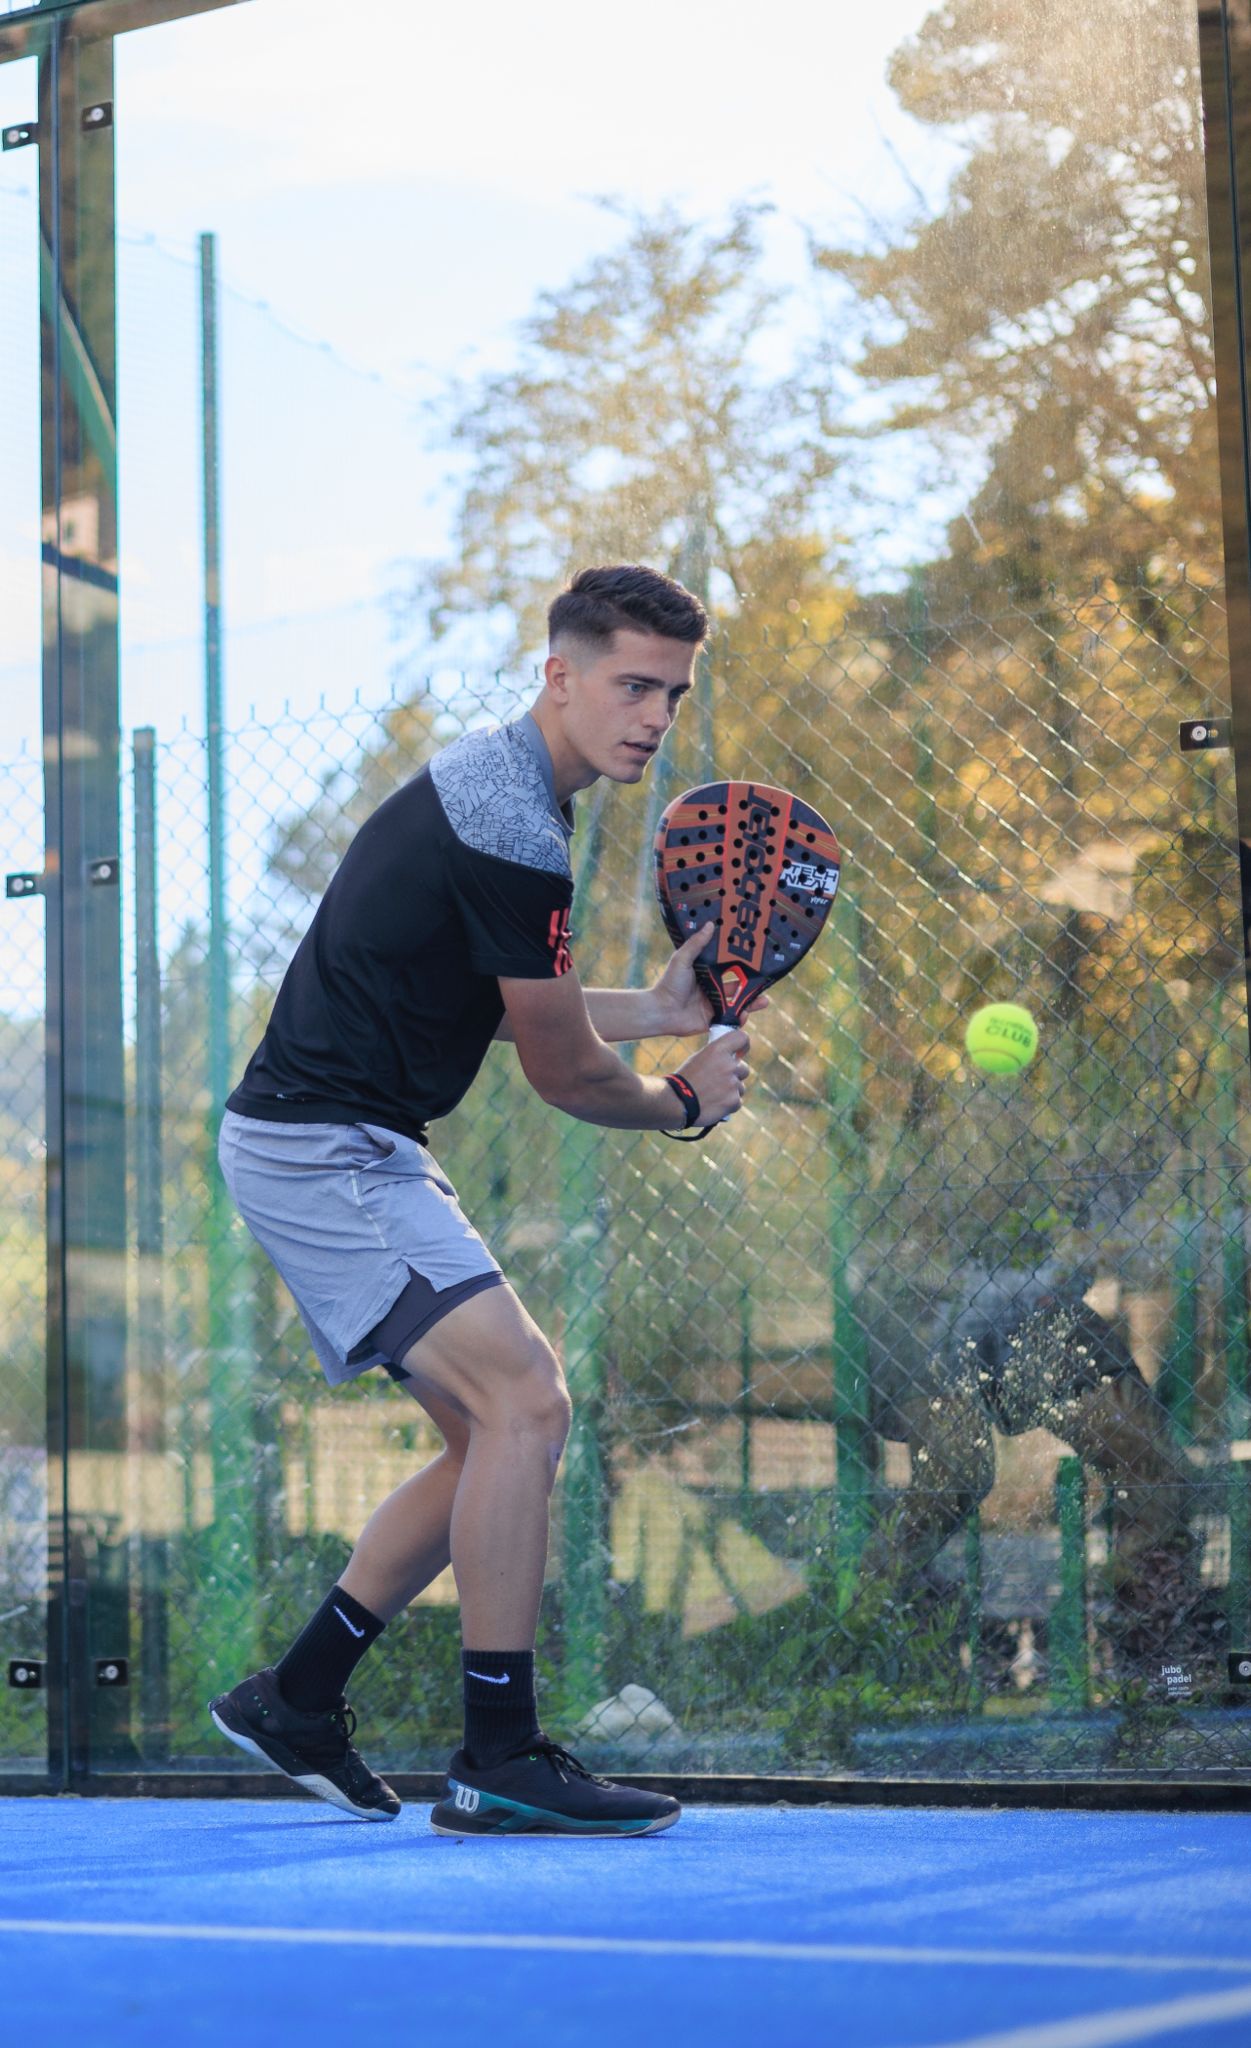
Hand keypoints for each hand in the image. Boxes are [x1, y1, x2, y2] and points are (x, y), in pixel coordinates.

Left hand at [652, 925, 769, 1036]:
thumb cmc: (669, 983)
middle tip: (767, 983)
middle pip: (739, 986)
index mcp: (708, 973)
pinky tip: (746, 1014)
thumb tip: (710, 924)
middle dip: (753, 986)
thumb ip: (696, 944)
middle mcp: (713, 988)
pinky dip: (740, 1017)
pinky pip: (731, 1019)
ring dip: (752, 1003)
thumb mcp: (682, 959)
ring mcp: (714, 1005)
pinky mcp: (713, 1019)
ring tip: (765, 1001)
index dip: (743, 965)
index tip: (758, 960)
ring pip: (738, 1003)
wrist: (661, 1011)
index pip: (729, 967)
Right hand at [675, 1028, 750, 1123]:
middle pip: (744, 1068)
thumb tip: (731, 1058)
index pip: (741, 1038)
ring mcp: (732, 1083)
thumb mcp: (698, 1059)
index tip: (740, 1053)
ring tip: (712, 1095)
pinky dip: (728, 1104)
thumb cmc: (684, 1080)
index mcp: (717, 1050)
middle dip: (735, 1075)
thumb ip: (716, 1056)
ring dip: (731, 1091)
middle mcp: (728, 1065)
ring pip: (740, 1087)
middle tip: (718, 1082)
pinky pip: (737, 1101)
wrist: (676, 1103)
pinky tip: (714, 1104)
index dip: (743, 1045)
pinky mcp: (734, 1100)